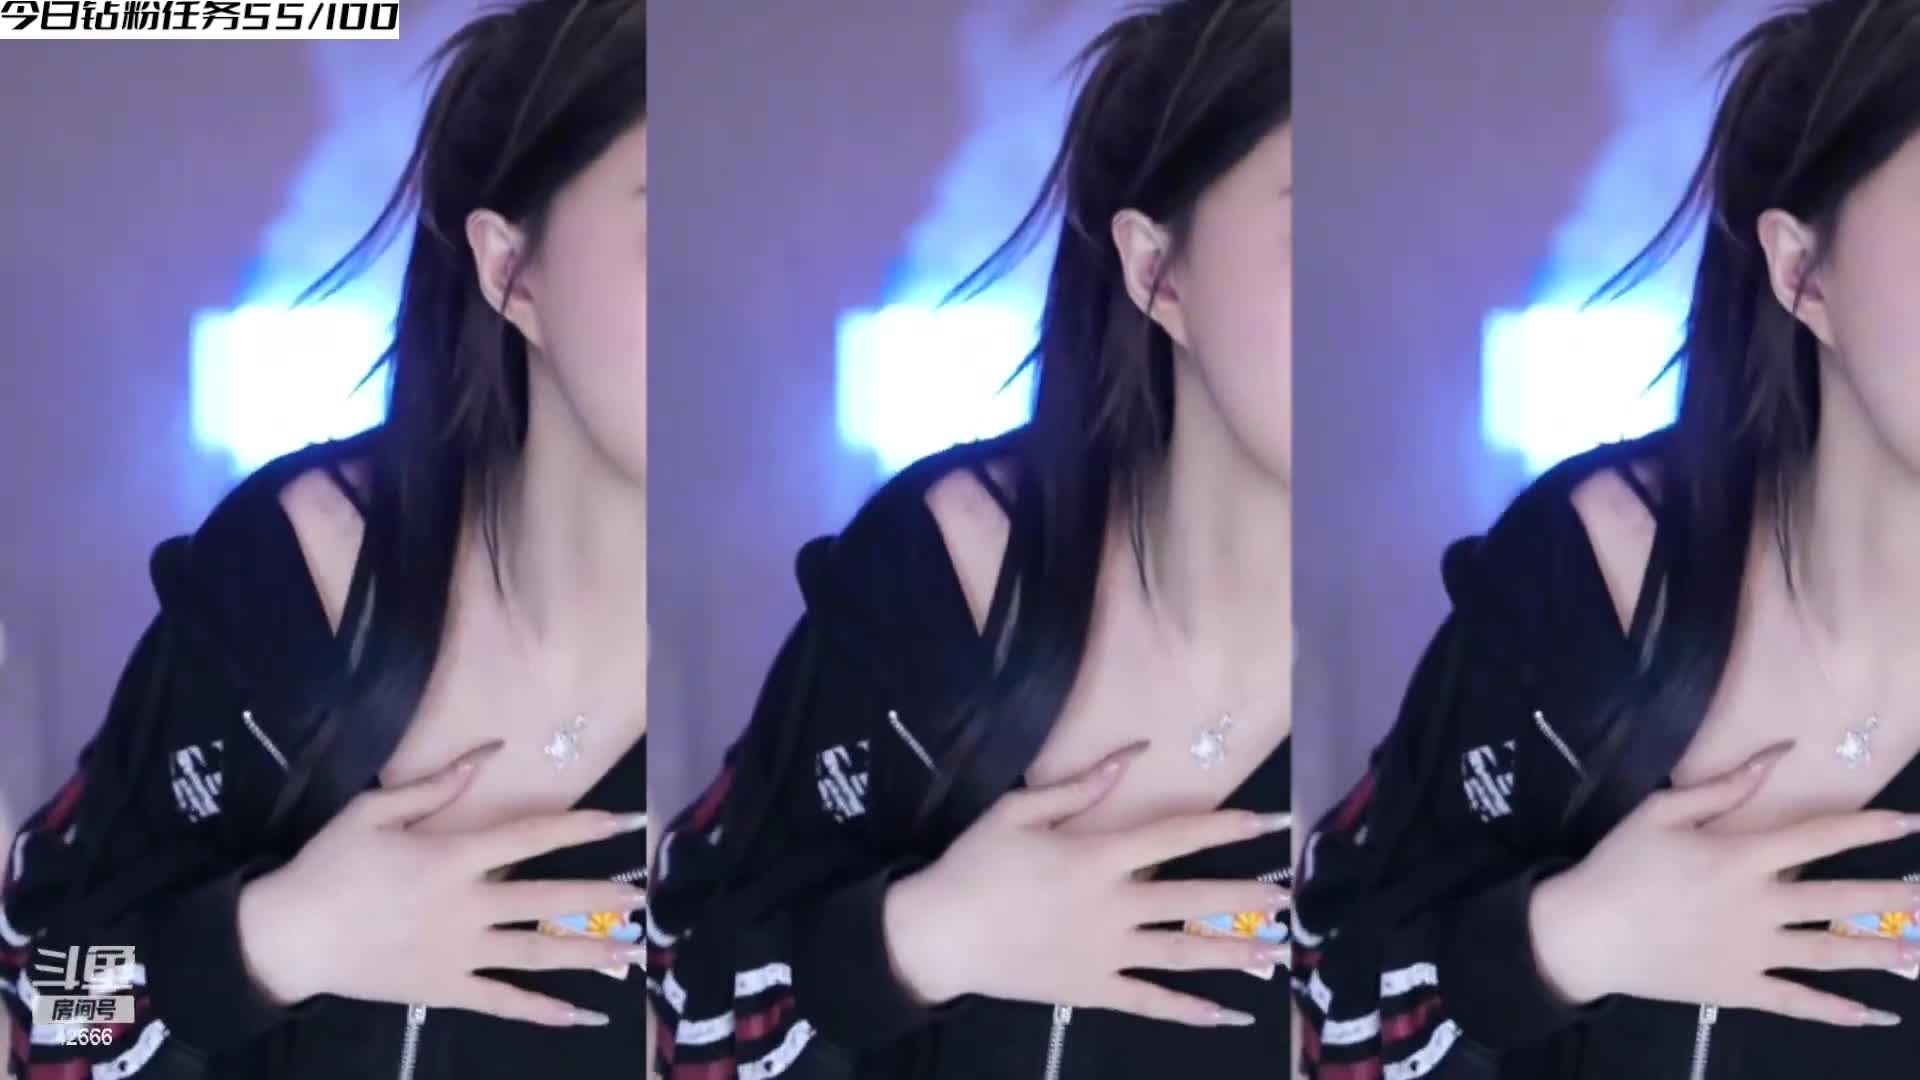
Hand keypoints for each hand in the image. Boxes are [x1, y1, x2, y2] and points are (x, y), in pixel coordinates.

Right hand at [237, 742, 648, 1025]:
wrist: (286, 936)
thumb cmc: (328, 866)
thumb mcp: (373, 811)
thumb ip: (436, 784)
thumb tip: (489, 750)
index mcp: (451, 857)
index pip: (531, 836)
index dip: (583, 827)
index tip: (627, 821)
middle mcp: (464, 906)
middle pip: (548, 900)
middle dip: (601, 897)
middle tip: (646, 898)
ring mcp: (457, 953)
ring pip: (536, 955)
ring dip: (589, 954)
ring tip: (633, 954)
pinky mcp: (444, 988)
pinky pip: (502, 1002)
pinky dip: (544, 1012)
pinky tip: (583, 1016)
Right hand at [883, 742, 1290, 1026]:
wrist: (936, 935)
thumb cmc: (974, 866)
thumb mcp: (1017, 812)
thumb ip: (1080, 787)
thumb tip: (1132, 753)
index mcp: (1097, 857)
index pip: (1177, 835)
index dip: (1229, 827)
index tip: (1273, 821)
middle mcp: (1112, 906)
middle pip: (1194, 899)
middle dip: (1247, 897)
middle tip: (1289, 896)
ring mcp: (1105, 953)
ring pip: (1183, 955)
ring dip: (1234, 954)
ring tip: (1278, 952)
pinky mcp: (1091, 988)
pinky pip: (1149, 1002)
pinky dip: (1189, 1011)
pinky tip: (1227, 1015)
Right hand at [1530, 740, 1919, 1026]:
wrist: (1582, 933)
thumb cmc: (1618, 866)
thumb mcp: (1660, 813)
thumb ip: (1723, 787)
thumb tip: (1777, 754)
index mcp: (1739, 858)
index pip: (1817, 837)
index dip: (1868, 828)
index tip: (1911, 822)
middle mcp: (1756, 906)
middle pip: (1839, 900)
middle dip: (1890, 896)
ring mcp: (1750, 952)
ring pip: (1829, 954)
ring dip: (1880, 953)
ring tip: (1919, 951)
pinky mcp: (1738, 987)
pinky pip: (1796, 1002)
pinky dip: (1836, 1011)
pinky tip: (1872, 1015)